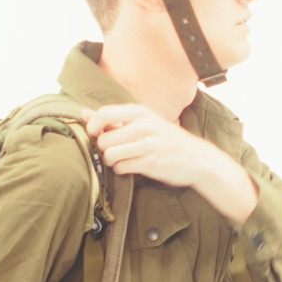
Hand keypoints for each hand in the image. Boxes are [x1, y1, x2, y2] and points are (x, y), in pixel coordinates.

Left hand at [83, 104, 213, 186]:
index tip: (96, 135)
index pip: (104, 114)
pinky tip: (134, 166)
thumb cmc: (166, 139)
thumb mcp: (143, 122)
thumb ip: (113, 118)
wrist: (198, 158)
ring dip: (113, 160)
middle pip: (104, 139)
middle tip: (117, 150)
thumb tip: (83, 113)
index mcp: (140, 112)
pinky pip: (122, 168)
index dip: (93, 127)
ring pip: (110, 155)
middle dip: (105, 148)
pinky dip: (123, 170)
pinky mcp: (151, 162)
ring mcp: (148, 144)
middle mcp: (143, 125)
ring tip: (125, 158)